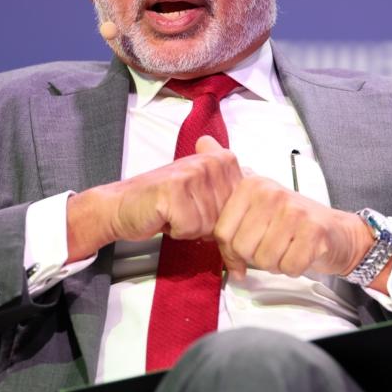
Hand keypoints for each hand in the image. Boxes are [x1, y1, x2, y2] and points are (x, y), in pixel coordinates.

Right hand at [66, 135, 240, 260]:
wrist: (124, 206)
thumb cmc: (166, 205)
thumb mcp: (207, 198)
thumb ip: (233, 202)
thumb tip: (268, 228)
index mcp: (224, 161)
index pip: (243, 208)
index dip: (222, 221)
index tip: (200, 211)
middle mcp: (212, 162)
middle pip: (227, 218)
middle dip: (205, 226)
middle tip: (183, 211)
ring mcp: (193, 174)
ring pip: (210, 226)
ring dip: (190, 228)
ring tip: (173, 212)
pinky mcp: (175, 191)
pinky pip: (190, 229)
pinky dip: (176, 230)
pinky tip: (164, 216)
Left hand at [211, 175, 376, 280]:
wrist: (335, 231)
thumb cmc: (289, 222)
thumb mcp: (254, 201)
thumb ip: (226, 180)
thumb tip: (201, 141)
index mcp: (252, 185)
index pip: (223, 234)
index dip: (231, 253)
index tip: (244, 251)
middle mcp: (272, 193)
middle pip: (243, 249)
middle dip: (256, 258)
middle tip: (272, 246)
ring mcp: (294, 211)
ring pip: (265, 260)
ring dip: (276, 263)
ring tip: (287, 247)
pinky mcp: (314, 231)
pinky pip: (289, 266)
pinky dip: (294, 267)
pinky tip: (301, 253)